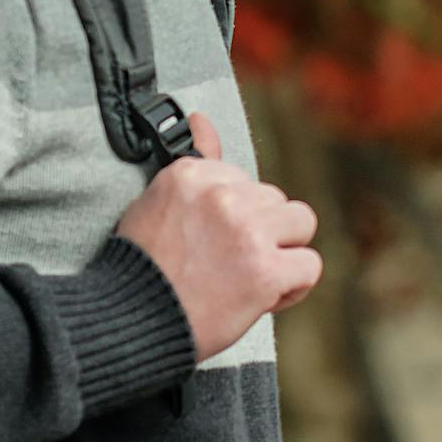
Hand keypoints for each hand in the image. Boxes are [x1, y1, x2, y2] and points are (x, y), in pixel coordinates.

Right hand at [109, 112, 320, 359]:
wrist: (131, 323)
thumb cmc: (146, 269)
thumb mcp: (159, 202)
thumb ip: (195, 162)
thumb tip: (201, 118)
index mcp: (190, 175)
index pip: (244, 181)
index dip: (236, 216)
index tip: (211, 241)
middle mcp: (221, 196)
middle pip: (275, 201)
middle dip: (260, 232)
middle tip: (225, 265)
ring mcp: (246, 231)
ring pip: (301, 224)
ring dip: (282, 252)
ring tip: (247, 276)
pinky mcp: (265, 270)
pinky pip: (310, 265)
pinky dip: (292, 288)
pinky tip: (262, 298)